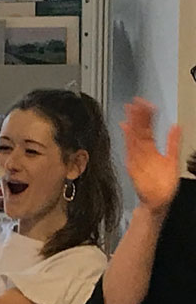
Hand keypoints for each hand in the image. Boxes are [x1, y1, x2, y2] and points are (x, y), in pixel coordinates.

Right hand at [121, 97, 180, 214]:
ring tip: (130, 110)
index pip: (147, 129)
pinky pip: (130, 149)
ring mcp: (137, 157)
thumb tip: (176, 126)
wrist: (157, 201)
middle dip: (137, 116)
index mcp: (151, 150)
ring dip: (132, 123)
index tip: (144, 104)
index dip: (146, 116)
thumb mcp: (172, 160)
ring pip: (134, 136)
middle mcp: (143, 152)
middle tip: (135, 102)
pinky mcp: (134, 165)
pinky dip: (128, 138)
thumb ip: (173, 143)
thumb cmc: (163, 184)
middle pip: (139, 130)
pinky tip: (126, 128)